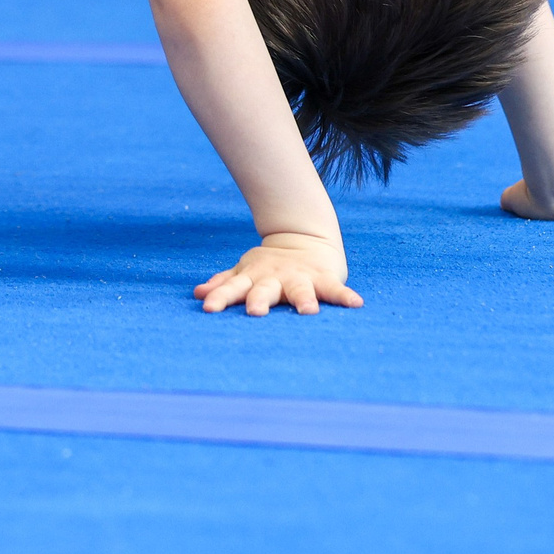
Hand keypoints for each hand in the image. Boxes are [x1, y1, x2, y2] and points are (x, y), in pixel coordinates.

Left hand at [195, 233, 362, 315]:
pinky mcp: (324, 279)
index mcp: (253, 279)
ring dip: (304, 299)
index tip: (208, 309)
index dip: (220, 297)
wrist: (305, 240)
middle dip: (259, 300)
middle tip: (255, 312)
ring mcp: (300, 278)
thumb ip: (224, 284)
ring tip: (308, 311)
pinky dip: (345, 296)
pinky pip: (335, 289)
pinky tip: (356, 304)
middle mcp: (275, 279)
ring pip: (300, 290)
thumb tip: (197, 293)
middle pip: (264, 290)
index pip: (232, 289)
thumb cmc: (269, 267)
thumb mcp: (245, 273)